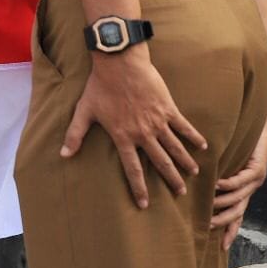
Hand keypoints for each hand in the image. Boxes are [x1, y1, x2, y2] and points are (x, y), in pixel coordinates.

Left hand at [60, 48, 207, 207]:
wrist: (119, 64)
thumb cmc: (99, 87)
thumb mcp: (84, 112)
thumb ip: (74, 135)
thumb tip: (63, 154)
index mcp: (123, 137)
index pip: (132, 169)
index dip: (139, 187)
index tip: (145, 204)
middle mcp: (142, 133)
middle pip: (160, 162)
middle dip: (171, 179)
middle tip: (180, 193)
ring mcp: (157, 121)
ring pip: (175, 147)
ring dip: (184, 161)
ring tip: (193, 174)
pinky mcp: (167, 108)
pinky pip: (184, 126)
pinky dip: (194, 136)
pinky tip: (203, 146)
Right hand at [212, 120, 266, 248]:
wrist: (264, 129)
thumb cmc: (242, 145)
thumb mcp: (228, 165)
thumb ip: (216, 176)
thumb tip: (196, 183)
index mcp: (245, 191)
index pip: (237, 216)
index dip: (231, 231)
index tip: (221, 246)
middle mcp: (252, 189)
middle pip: (238, 212)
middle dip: (224, 221)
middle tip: (208, 225)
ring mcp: (256, 180)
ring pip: (239, 198)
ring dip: (223, 202)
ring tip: (208, 204)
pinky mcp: (258, 169)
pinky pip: (241, 180)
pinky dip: (228, 184)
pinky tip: (216, 184)